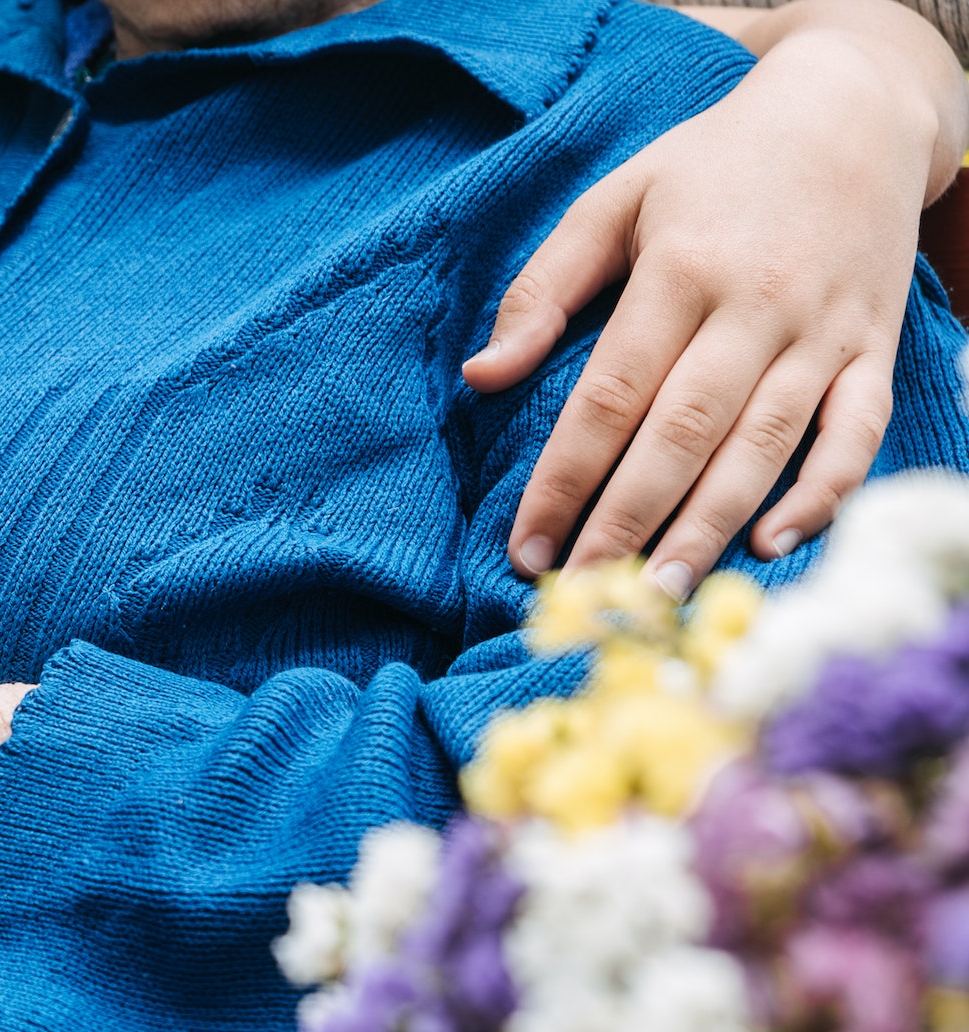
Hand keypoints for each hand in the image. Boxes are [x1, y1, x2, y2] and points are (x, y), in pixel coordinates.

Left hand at [467, 5, 965, 597]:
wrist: (853, 112)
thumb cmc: (712, 165)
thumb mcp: (616, 200)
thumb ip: (545, 289)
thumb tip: (483, 376)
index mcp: (681, 271)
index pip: (609, 398)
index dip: (564, 480)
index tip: (526, 547)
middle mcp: (757, 308)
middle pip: (682, 436)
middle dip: (627, 522)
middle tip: (585, 593)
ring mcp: (823, 334)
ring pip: (764, 448)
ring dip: (710, 527)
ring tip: (661, 593)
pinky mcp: (873, 350)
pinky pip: (855, 434)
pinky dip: (822, 493)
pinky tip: (773, 544)